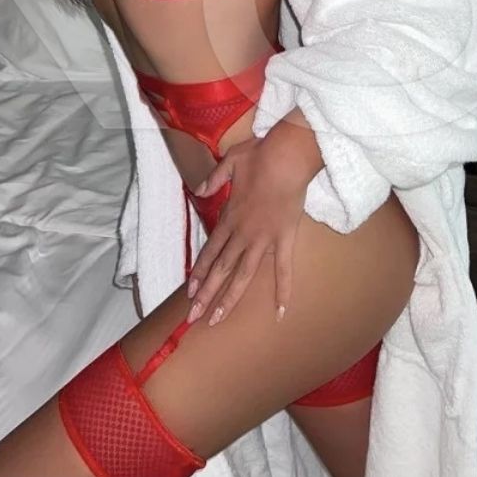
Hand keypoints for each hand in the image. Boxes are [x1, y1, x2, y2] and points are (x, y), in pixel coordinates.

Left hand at [185, 123, 310, 326]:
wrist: (287, 157)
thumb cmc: (259, 156)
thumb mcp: (230, 162)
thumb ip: (213, 179)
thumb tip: (198, 190)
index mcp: (229, 218)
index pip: (210, 251)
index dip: (199, 273)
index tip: (189, 292)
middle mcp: (242, 234)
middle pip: (221, 269)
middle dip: (206, 294)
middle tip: (193, 318)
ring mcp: (263, 240)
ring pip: (243, 275)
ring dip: (229, 298)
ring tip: (217, 319)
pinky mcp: (284, 239)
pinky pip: (284, 269)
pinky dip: (283, 291)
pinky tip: (280, 312)